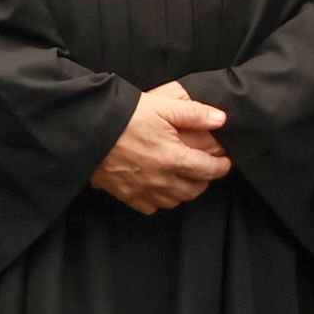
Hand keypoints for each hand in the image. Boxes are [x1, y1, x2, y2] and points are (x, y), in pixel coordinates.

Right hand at [91, 80, 230, 214]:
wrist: (87, 130)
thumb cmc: (125, 116)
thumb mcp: (162, 106)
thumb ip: (194, 114)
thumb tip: (221, 119)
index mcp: (174, 158)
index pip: (209, 170)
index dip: (221, 167)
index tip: (225, 162)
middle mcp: (161, 179)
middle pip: (194, 190)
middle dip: (204, 180)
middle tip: (204, 168)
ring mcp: (143, 190)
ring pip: (175, 201)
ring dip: (183, 191)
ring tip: (184, 177)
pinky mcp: (126, 195)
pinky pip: (151, 207)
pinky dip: (160, 200)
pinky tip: (159, 187)